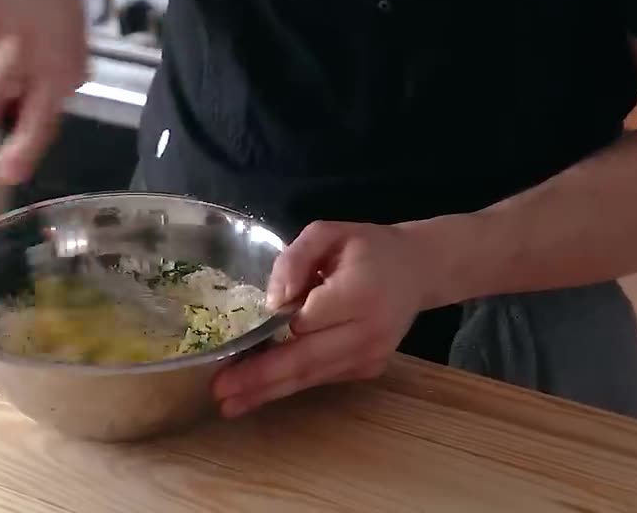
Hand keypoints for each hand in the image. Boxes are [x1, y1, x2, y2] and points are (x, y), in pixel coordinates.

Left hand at [212, 218, 460, 417]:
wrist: (417, 270)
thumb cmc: (366, 248)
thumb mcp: (328, 233)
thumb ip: (295, 258)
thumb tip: (272, 301)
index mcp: (360, 293)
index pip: (308, 320)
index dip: (272, 333)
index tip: (233, 347)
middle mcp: (368, 331)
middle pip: (307, 359)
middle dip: (261, 378)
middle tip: (219, 392)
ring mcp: (371, 355)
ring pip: (312, 376)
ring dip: (269, 391)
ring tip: (229, 403)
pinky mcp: (368, 368)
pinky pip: (321, 378)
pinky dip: (288, 385)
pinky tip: (257, 391)